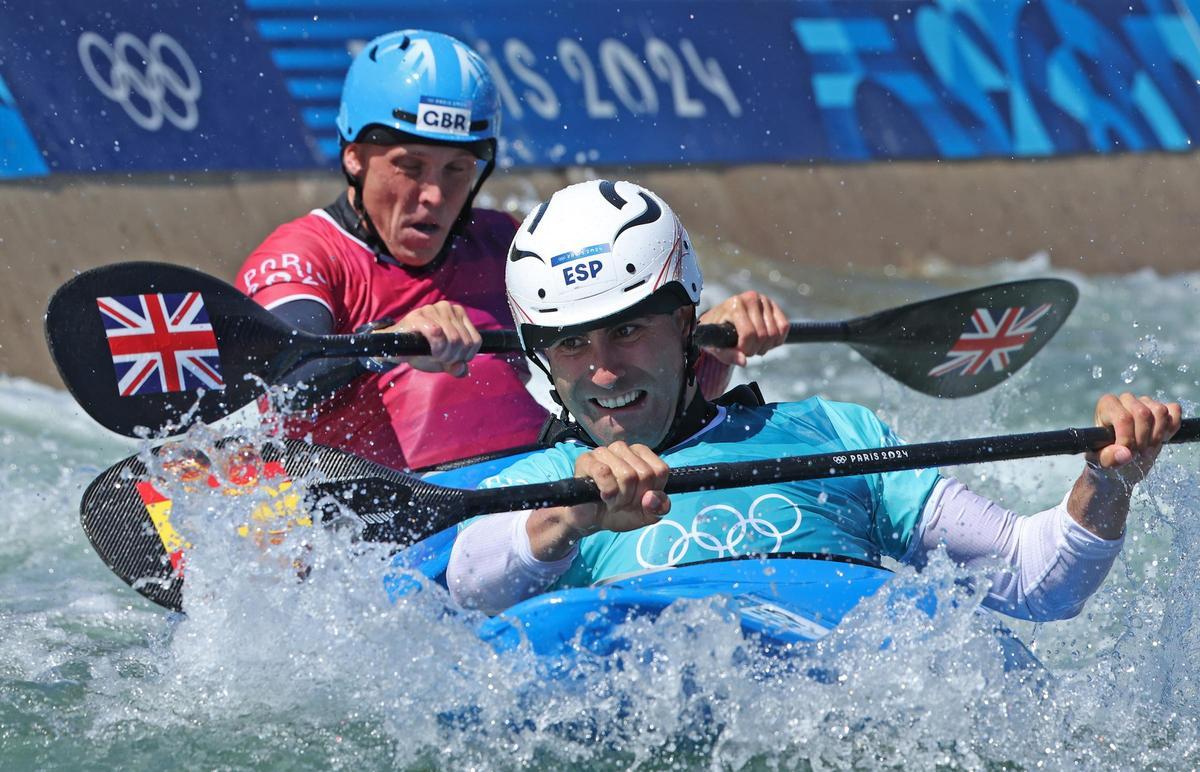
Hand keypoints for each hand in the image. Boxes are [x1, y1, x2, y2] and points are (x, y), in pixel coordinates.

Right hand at [376, 301, 482, 376]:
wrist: (397, 348)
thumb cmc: (423, 351)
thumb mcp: (445, 361)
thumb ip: (457, 367)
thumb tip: (462, 369)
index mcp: (459, 314)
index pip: (476, 341)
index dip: (466, 357)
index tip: (452, 361)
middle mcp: (448, 308)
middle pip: (464, 342)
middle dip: (453, 357)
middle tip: (440, 359)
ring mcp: (433, 309)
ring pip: (453, 338)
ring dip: (443, 354)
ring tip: (433, 355)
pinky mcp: (418, 315)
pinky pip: (437, 333)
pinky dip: (435, 347)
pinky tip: (428, 351)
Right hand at [527, 443, 670, 560]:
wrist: (591, 520)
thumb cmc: (620, 512)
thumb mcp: (646, 514)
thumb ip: (659, 507)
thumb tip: (652, 498)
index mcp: (643, 456)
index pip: (660, 470)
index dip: (651, 492)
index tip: (639, 500)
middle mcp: (624, 449)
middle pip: (644, 474)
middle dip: (634, 497)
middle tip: (623, 503)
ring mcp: (604, 452)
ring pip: (627, 474)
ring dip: (620, 497)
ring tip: (612, 500)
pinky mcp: (586, 460)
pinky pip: (604, 473)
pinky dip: (607, 492)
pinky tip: (602, 496)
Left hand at [697, 290, 788, 366]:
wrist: (722, 318)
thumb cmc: (718, 332)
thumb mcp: (717, 345)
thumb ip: (728, 355)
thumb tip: (744, 361)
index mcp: (735, 305)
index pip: (749, 333)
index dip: (746, 349)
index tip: (740, 352)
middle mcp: (751, 298)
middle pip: (763, 335)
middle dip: (756, 349)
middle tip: (747, 350)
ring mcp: (764, 300)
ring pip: (775, 333)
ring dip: (766, 346)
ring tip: (755, 346)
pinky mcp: (773, 305)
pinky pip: (784, 326)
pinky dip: (778, 339)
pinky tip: (766, 341)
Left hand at [1085, 392, 1181, 485]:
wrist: (1123, 458)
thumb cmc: (1108, 455)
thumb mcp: (1101, 460)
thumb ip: (1108, 457)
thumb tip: (1125, 453)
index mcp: (1107, 405)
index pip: (1123, 418)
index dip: (1128, 439)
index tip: (1127, 454)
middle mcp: (1126, 399)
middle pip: (1143, 414)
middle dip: (1143, 439)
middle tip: (1138, 453)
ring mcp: (1146, 402)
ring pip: (1160, 411)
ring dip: (1157, 436)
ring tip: (1147, 449)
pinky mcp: (1163, 408)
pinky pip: (1174, 410)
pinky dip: (1172, 427)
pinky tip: (1161, 439)